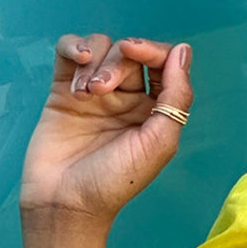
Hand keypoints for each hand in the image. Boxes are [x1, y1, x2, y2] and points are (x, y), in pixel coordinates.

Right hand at [19, 34, 193, 222]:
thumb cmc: (116, 180)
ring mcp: (95, 93)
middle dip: (117, 62)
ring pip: (101, 48)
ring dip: (94, 63)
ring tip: (85, 94)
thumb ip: (177, 96)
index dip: (152, 49)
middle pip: (129, 54)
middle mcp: (127, 98)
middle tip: (102, 90)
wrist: (66, 201)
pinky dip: (73, 46)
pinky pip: (69, 51)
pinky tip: (76, 62)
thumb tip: (183, 50)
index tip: (135, 51)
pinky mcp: (63, 90)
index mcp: (155, 110)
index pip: (162, 63)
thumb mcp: (159, 141)